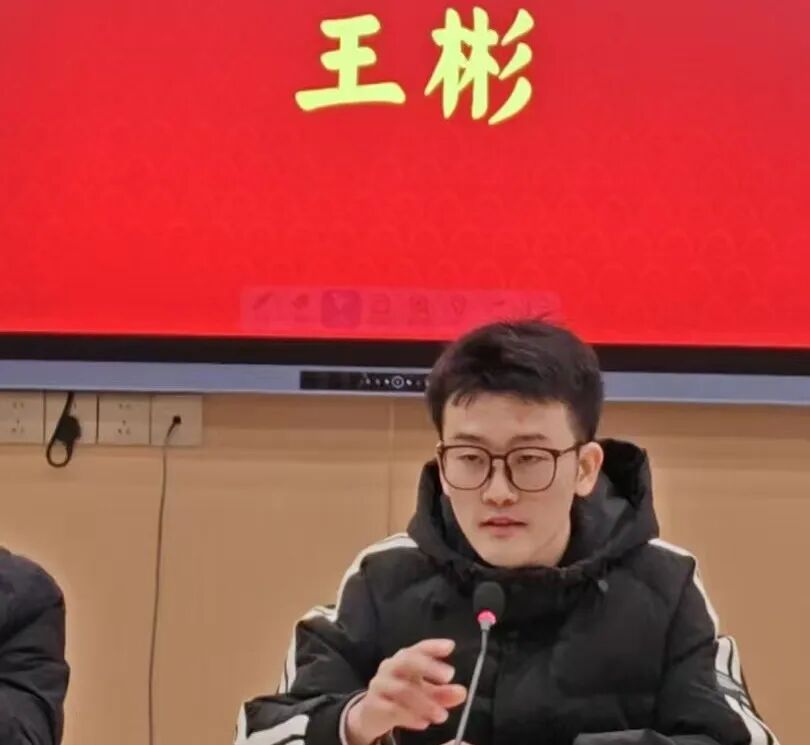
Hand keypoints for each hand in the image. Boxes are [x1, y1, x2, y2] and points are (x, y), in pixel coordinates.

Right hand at [345, 639, 466, 744]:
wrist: (371, 714)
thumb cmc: (402, 697)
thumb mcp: (425, 693)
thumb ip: (443, 693)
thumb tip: (462, 692)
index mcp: (404, 659)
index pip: (419, 648)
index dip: (433, 646)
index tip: (450, 646)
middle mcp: (390, 667)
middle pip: (407, 660)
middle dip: (429, 667)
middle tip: (449, 676)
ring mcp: (380, 685)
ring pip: (403, 689)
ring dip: (425, 702)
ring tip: (443, 716)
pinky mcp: (373, 705)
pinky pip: (393, 709)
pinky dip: (410, 717)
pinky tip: (423, 723)